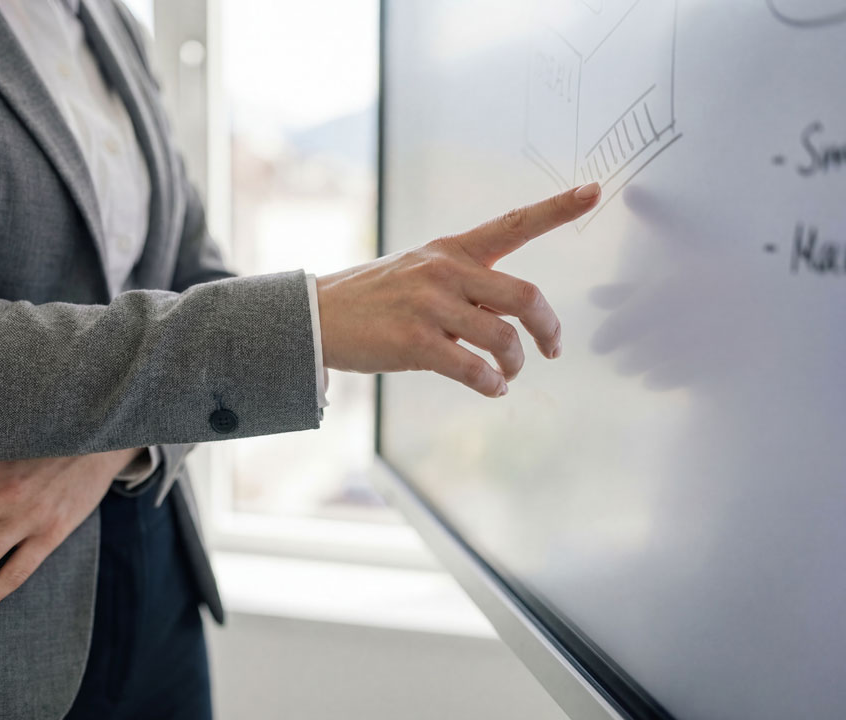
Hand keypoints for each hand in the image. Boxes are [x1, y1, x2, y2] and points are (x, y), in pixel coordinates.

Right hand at [316, 183, 600, 396]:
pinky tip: (490, 388)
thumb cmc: (377, 298)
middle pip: (525, 296)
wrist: (319, 317)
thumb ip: (468, 285)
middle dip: (549, 328)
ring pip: (503, 339)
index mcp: (451, 249)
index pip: (514, 224)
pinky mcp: (415, 343)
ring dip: (516, 364)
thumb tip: (512, 320)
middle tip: (553, 348)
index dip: (557, 208)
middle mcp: (445, 271)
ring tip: (508, 374)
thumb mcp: (421, 272)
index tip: (596, 190)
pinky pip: (474, 369)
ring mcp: (430, 307)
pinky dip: (491, 385)